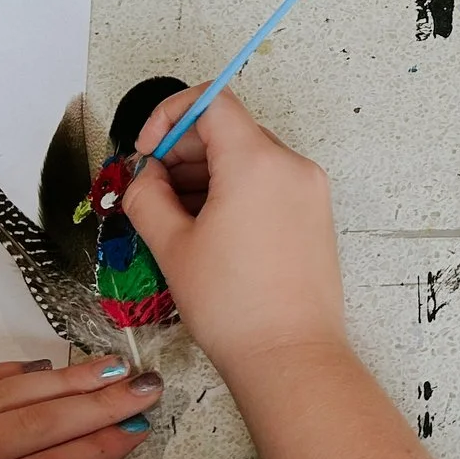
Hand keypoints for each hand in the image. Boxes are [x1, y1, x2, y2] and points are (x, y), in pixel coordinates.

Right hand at [121, 87, 348, 378]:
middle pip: (229, 129)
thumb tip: (144, 174)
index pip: (211, 101)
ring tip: (177, 217)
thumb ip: (147, 194)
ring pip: (248, 157)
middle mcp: (292, 166)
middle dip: (183, 151)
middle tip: (152, 189)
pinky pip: (269, 182)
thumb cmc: (234, 306)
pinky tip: (209, 229)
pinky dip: (235, 190)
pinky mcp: (315, 214)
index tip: (147, 151)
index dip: (169, 117)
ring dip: (206, 173)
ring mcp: (309, 190)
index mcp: (256, 161)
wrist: (290, 356)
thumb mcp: (172, 245)